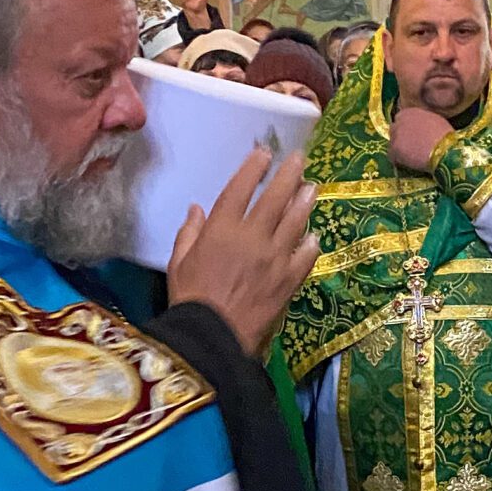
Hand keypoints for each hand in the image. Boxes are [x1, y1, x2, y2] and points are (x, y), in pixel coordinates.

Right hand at [167, 144, 318, 356]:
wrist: (213, 338)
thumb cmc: (190, 299)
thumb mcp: (178, 263)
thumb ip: (189, 233)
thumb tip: (197, 209)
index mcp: (221, 230)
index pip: (241, 188)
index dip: (254, 167)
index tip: (264, 152)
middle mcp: (252, 237)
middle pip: (275, 197)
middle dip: (289, 174)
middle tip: (299, 159)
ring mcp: (275, 258)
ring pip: (296, 221)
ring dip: (305, 201)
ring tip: (311, 187)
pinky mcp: (289, 279)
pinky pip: (306, 255)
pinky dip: (311, 243)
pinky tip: (314, 235)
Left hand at [388, 106, 448, 175]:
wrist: (445, 150)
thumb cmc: (445, 137)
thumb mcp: (435, 121)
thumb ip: (422, 121)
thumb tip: (421, 127)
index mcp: (411, 112)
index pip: (401, 118)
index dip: (406, 129)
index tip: (411, 136)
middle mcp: (400, 120)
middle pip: (394, 130)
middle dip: (400, 138)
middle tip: (409, 148)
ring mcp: (396, 134)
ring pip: (392, 143)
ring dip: (399, 150)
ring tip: (411, 157)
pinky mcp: (395, 148)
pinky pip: (392, 156)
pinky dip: (398, 161)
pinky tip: (409, 163)